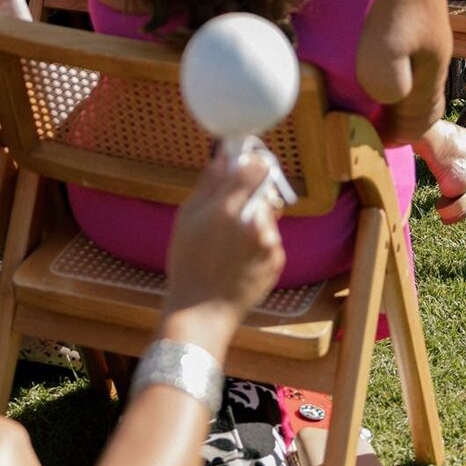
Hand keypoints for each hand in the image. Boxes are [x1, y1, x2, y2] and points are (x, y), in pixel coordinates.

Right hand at [161, 147, 284, 345]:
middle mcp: (254, 222)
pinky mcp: (277, 259)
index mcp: (227, 208)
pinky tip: (240, 257)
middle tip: (232, 208)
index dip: (251, 163)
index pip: (256, 167)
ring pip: (268, 214)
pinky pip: (271, 238)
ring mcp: (269, 242)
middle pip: (265, 189)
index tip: (243, 167)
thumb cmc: (188, 262)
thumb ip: (209, 184)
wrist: (203, 309)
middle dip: (252, 192)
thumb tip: (224, 156)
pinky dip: (259, 241)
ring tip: (232, 241)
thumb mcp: (187, 218)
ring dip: (256, 218)